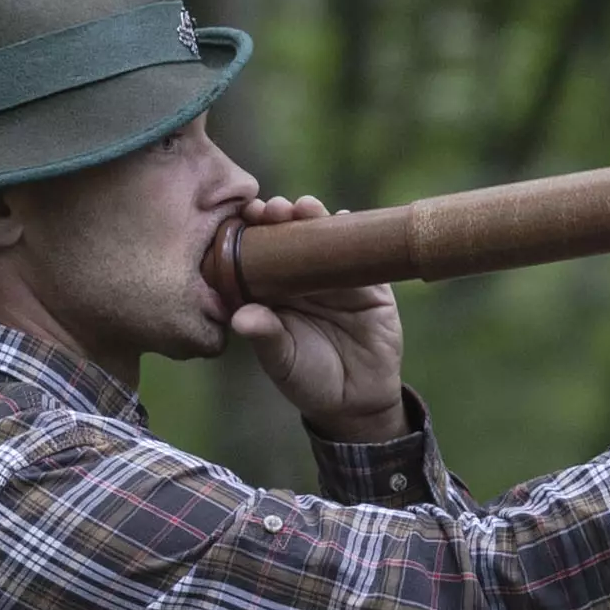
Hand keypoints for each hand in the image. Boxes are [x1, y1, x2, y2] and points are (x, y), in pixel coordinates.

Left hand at [226, 195, 412, 441]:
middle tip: (272, 209)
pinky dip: (353, 233)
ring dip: (313, 216)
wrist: (358, 401)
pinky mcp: (368, 284)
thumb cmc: (309, 380)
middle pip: (288, 235)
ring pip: (322, 237)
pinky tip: (345, 219)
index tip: (242, 218)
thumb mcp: (283, 361)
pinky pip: (361, 252)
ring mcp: (335, 277)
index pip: (257, 253)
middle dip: (280, 216)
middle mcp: (301, 278)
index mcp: (272, 292)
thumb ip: (266, 337)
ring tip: (304, 208)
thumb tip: (240, 318)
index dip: (249, 233)